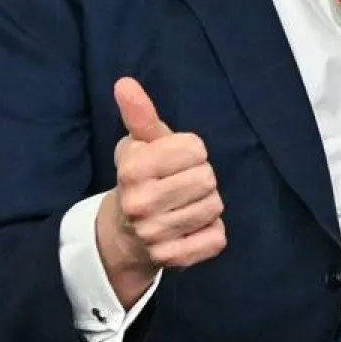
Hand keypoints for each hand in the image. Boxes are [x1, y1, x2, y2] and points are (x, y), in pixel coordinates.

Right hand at [95, 77, 225, 306]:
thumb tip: (124, 82)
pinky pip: (217, 238)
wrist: (123, 232)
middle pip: (207, 178)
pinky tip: (190, 227)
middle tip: (181, 184)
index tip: (175, 160)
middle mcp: (140, 203)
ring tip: (185, 204)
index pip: (196, 149)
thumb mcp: (138, 142)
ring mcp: (155, 235)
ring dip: (206, 203)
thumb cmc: (140, 176)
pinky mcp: (173, 259)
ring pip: (214, 207)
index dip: (191, 151)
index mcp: (132, 168)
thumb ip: (138, 113)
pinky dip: (210, 231)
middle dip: (200, 177)